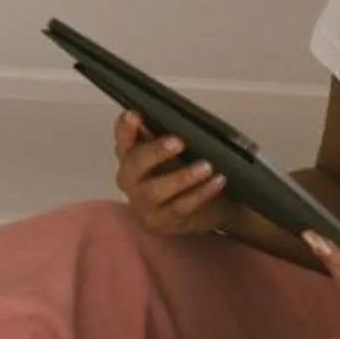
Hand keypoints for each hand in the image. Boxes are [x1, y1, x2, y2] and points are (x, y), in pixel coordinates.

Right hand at [113, 108, 228, 237]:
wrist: (209, 207)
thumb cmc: (186, 170)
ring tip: (206, 166)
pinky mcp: (160, 223)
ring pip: (155, 190)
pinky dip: (200, 193)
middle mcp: (130, 180)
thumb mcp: (178, 151)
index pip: (122, 139)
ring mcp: (143, 204)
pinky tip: (217, 181)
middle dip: (155, 151)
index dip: (125, 128)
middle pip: (134, 164)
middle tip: (178, 142)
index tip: (135, 115)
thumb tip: (175, 116)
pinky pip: (180, 207)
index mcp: (131, 156)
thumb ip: (168, 134)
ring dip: (182, 177)